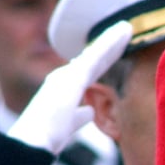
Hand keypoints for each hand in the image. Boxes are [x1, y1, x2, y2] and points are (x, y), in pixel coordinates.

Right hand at [8, 20, 132, 154]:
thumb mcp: (69, 123)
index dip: (105, 61)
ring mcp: (70, 72)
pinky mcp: (76, 73)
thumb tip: (90, 110)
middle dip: (110, 47)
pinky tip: (123, 33)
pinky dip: (111, 42)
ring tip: (127, 27)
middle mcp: (66, 75)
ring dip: (113, 39)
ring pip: (97, 52)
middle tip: (125, 33)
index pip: (91, 72)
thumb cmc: (49, 134)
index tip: (117, 52)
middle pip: (95, 59)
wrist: (37, 136)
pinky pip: (97, 53)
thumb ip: (79, 115)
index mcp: (66, 87)